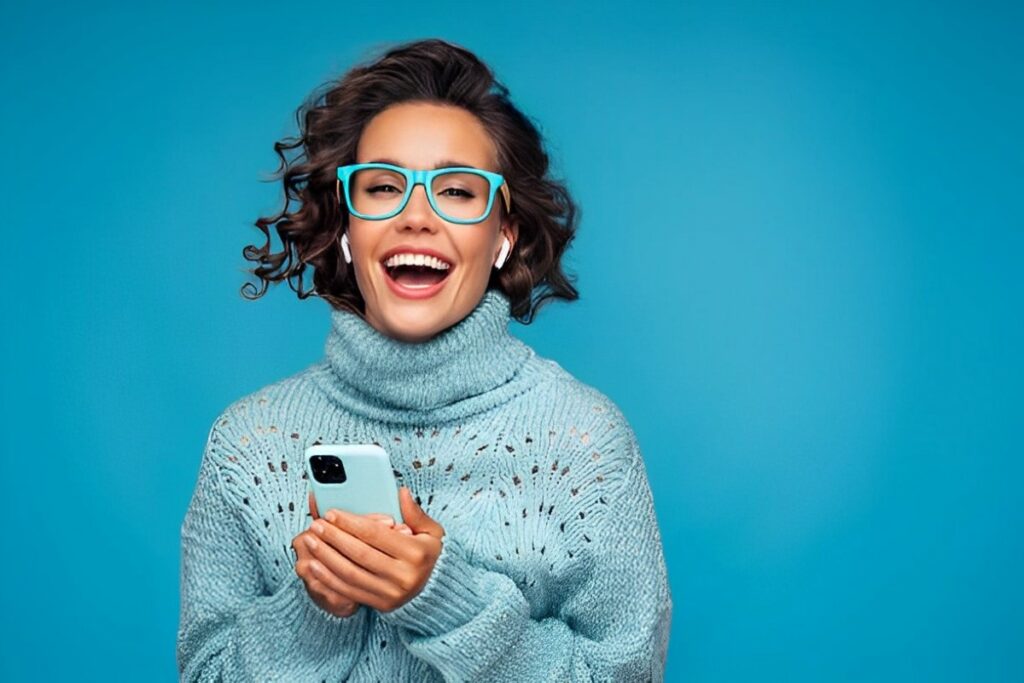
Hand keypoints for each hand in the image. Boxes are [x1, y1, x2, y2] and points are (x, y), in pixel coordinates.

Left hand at [302, 486, 445, 612]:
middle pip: (360, 553)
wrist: (438, 590)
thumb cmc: (429, 555)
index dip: (351, 523)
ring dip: (326, 557)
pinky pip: (348, 591)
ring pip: (350, 573)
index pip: (376, 535)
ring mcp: (391, 593)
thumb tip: (400, 492)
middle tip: (316, 524)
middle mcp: (403, 575)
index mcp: (416, 553)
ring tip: (310, 541)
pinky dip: (328, 578)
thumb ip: (415, 512)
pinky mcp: (381, 604)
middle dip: (333, 538)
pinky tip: (315, 565)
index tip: (331, 512)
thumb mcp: (432, 531)